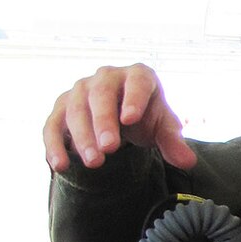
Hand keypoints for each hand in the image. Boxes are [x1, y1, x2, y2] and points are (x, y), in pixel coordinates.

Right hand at [43, 63, 197, 173]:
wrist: (121, 112)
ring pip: (75, 109)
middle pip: (100, 94)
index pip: (137, 82)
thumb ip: (173, 141)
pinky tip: (60, 165)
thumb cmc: (146, 115)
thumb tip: (188, 162)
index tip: (130, 119)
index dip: (133, 99)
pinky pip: (52, 124)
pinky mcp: (61, 108)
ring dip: (82, 136)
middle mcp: (106, 77)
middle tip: (109, 148)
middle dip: (103, 121)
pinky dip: (54, 145)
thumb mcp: (162, 126)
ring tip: (94, 162)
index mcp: (137, 76)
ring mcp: (81, 90)